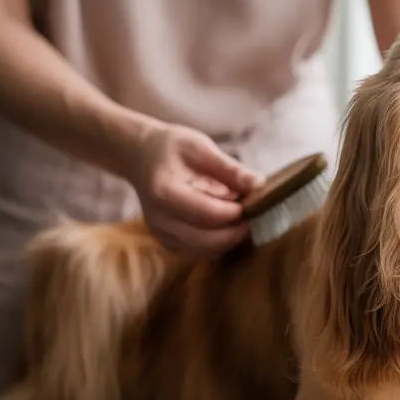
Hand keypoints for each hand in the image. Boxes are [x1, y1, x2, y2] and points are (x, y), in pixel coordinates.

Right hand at [128, 123, 262, 258]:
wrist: (141, 157)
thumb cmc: (172, 148)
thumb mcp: (200, 146)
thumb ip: (229, 167)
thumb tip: (258, 184)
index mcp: (164, 192)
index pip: (207, 213)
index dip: (235, 212)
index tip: (252, 201)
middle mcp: (159, 218)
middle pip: (206, 240)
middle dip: (235, 231)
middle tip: (253, 215)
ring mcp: (161, 234)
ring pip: (205, 251)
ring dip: (229, 240)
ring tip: (241, 219)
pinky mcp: (168, 242)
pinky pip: (199, 253)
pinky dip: (219, 245)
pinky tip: (227, 227)